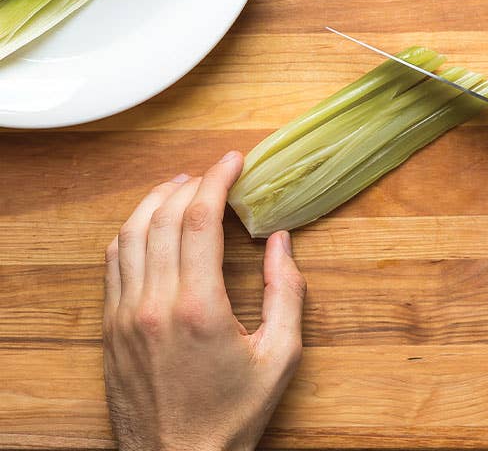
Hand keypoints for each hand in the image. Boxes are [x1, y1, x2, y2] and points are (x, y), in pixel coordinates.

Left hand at [103, 151, 306, 450]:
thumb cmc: (232, 415)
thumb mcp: (280, 357)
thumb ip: (286, 293)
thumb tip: (280, 241)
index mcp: (198, 307)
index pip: (199, 219)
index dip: (216, 180)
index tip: (233, 161)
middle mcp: (154, 304)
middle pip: (163, 217)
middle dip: (190, 183)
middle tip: (215, 172)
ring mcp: (125, 315)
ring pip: (131, 234)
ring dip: (155, 200)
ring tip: (182, 186)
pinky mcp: (111, 328)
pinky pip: (113, 262)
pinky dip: (131, 230)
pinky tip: (149, 223)